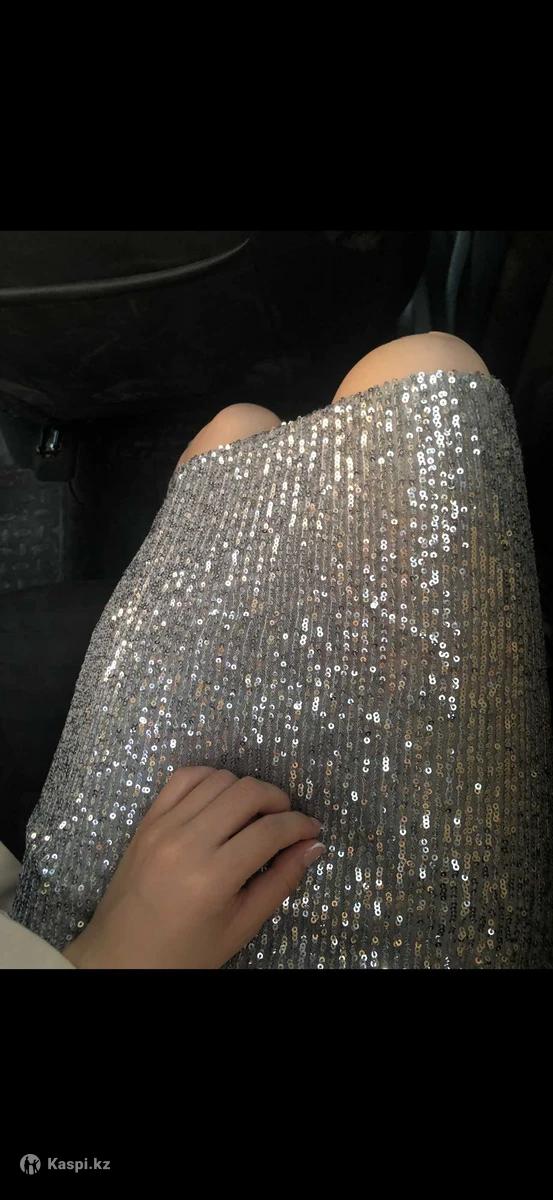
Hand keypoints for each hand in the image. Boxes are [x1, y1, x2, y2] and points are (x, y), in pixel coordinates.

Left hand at [62, 766, 325, 968]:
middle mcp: (186, 842)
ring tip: (255, 814)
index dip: (300, 826)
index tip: (311, 830)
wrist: (120, 957)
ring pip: (218, 778)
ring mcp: (162, 826)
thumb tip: (313, 845)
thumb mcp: (240, 927)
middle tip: (286, 820)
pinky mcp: (147, 820)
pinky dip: (210, 779)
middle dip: (278, 800)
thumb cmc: (184, 953)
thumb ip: (280, 882)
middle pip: (247, 792)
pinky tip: (221, 800)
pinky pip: (184, 777)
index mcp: (212, 878)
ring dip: (245, 789)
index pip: (270, 831)